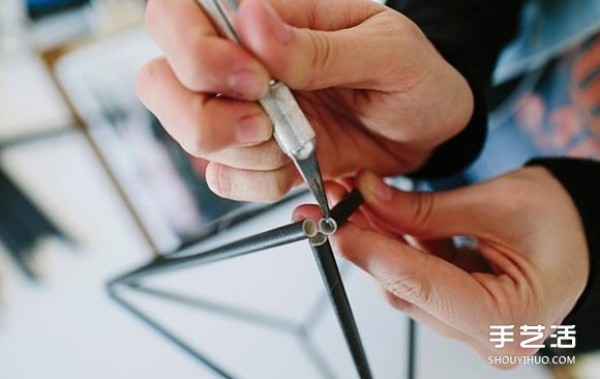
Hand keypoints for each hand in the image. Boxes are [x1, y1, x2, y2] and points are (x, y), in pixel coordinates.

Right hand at [137, 0, 473, 200]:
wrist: (427, 128)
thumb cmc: (412, 76)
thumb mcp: (384, 51)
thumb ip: (318, 46)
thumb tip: (254, 23)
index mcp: (266, 17)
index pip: (178, 15)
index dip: (195, 52)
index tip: (255, 82)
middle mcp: (239, 63)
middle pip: (160, 82)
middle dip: (206, 116)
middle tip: (265, 124)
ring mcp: (241, 112)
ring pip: (189, 135)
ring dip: (241, 154)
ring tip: (296, 144)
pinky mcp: (255, 154)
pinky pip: (224, 177)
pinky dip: (257, 182)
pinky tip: (293, 166)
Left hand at [295, 167, 587, 363]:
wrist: (582, 236)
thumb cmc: (561, 223)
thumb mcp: (498, 203)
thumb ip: (429, 208)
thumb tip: (369, 194)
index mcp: (508, 319)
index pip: (422, 285)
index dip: (373, 253)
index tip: (335, 225)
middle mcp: (485, 337)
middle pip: (405, 288)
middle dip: (365, 241)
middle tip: (332, 203)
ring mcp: (469, 330)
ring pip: (403, 284)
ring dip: (375, 240)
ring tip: (351, 200)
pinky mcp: (456, 314)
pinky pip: (414, 279)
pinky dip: (395, 246)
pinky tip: (377, 215)